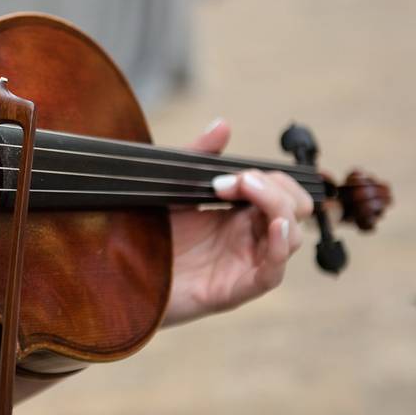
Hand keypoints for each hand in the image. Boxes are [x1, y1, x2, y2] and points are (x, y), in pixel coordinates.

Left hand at [162, 119, 314, 326]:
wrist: (121, 275)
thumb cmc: (148, 237)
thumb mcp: (173, 190)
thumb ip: (198, 157)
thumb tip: (223, 125)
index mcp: (238, 215)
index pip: (281, 191)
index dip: (266, 178)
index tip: (228, 175)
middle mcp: (248, 238)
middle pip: (295, 209)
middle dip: (278, 187)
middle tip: (239, 181)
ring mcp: (244, 264)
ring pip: (290, 235)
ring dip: (279, 206)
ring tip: (247, 191)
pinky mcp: (234, 289)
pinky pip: (273, 272)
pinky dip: (280, 246)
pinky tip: (274, 225)